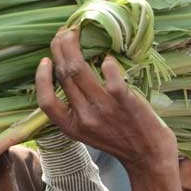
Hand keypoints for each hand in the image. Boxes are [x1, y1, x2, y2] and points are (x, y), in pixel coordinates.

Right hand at [36, 29, 177, 173]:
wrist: (150, 158)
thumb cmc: (121, 141)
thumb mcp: (90, 132)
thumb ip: (78, 110)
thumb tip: (70, 77)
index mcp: (72, 127)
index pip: (45, 102)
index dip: (41, 78)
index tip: (46, 60)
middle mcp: (84, 118)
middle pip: (63, 75)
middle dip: (59, 47)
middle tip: (65, 33)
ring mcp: (104, 109)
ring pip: (79, 69)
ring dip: (74, 45)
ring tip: (77, 32)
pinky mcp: (125, 102)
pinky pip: (110, 75)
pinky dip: (108, 62)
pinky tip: (108, 58)